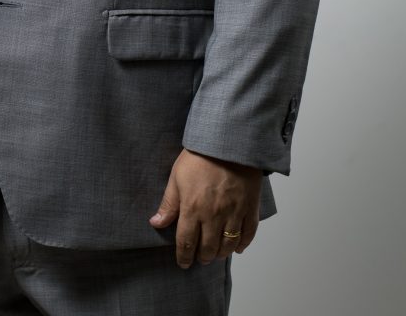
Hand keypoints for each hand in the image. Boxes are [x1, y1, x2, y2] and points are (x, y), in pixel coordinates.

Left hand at [149, 148, 261, 268]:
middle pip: (208, 248)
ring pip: (228, 245)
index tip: (183, 263)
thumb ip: (169, 204)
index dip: (183, 256)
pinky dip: (242, 245)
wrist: (228, 142)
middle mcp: (213, 216)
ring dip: (220, 254)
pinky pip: (248, 234)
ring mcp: (233, 213)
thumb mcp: (177, 177)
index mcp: (193, 209)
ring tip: (215, 254)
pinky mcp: (249, 208)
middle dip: (202, 257)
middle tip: (199, 258)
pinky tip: (237, 248)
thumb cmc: (200, 156)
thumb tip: (156, 223)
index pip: (186, 242)